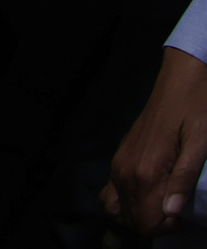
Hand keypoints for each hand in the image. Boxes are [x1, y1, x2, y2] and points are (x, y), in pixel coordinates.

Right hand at [104, 47, 206, 234]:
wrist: (180, 82)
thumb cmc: (197, 111)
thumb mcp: (202, 144)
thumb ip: (184, 178)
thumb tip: (171, 212)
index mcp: (146, 172)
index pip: (146, 223)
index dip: (167, 228)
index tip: (186, 215)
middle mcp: (126, 172)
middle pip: (131, 221)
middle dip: (155, 224)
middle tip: (179, 209)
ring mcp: (119, 166)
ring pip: (118, 210)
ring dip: (140, 215)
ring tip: (164, 204)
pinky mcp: (119, 159)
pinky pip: (112, 194)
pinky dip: (127, 203)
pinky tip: (149, 194)